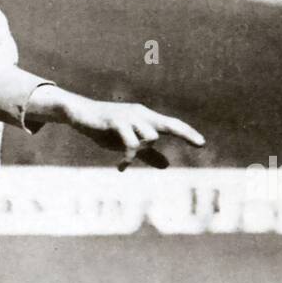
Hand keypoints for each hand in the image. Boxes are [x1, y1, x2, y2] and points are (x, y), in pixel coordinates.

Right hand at [28, 86, 204, 168]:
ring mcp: (129, 116)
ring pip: (149, 137)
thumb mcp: (127, 143)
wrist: (79, 114)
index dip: (187, 133)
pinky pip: (131, 144)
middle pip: (166, 126)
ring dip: (139, 152)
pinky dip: (128, 158)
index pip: (171, 124)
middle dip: (179, 136)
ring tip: (124, 161)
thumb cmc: (104, 129)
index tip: (202, 144)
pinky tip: (121, 168)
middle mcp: (141, 114)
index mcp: (145, 118)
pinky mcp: (117, 121)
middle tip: (197, 145)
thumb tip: (167, 165)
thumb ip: (148, 154)